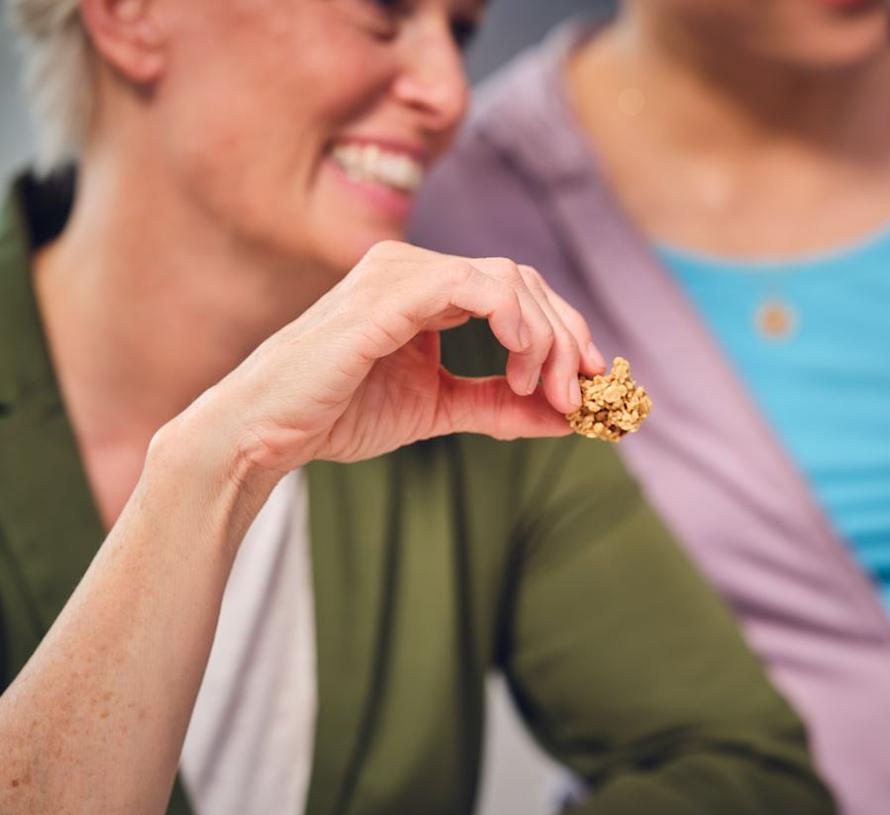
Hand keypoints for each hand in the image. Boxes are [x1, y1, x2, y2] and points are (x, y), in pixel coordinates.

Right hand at [177, 242, 605, 481]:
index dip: (564, 330)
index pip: (518, 291)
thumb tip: (568, 417)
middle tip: (575, 395)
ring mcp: (399, 275)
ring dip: (544, 335)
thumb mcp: (438, 410)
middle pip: (524, 281)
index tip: (588, 381)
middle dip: (565, 338)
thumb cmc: (337, 414)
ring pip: (508, 279)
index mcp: (427, 292)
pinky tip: (518, 358)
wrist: (266, 432)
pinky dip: (510, 318)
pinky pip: (469, 285)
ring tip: (541, 389)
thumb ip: (499, 406)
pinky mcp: (386, 294)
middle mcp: (416, 271)